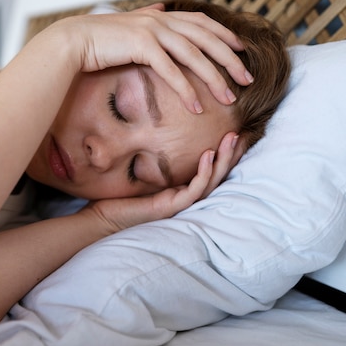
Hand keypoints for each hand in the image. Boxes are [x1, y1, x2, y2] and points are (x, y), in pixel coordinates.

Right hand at [53, 5, 253, 112]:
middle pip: (206, 39)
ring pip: (193, 55)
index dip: (224, 36)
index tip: (241, 52)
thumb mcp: (129, 28)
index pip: (201, 24)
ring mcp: (152, 31)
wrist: (73, 41)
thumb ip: (148, 20)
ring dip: (214, 78)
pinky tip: (196, 106)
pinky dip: (185, 89)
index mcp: (161, 15)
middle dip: (229, 60)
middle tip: (247, 79)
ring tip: (228, 98)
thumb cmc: (100, 41)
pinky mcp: (141, 45)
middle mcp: (161, 19)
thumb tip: (159, 7)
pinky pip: (170, 70)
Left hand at [81, 132, 243, 232]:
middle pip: (217, 174)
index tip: (234, 130)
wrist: (103, 219)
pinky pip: (195, 189)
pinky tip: (208, 155)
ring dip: (224, 159)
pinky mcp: (172, 207)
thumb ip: (150, 154)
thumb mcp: (138, 169)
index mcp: (180, 188)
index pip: (209, 169)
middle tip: (242, 131)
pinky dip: (204, 172)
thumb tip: (152, 126)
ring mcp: (180, 203)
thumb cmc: (118, 196)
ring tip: (232, 138)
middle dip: (231, 153)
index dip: (223, 152)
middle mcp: (185, 196)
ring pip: (212, 181)